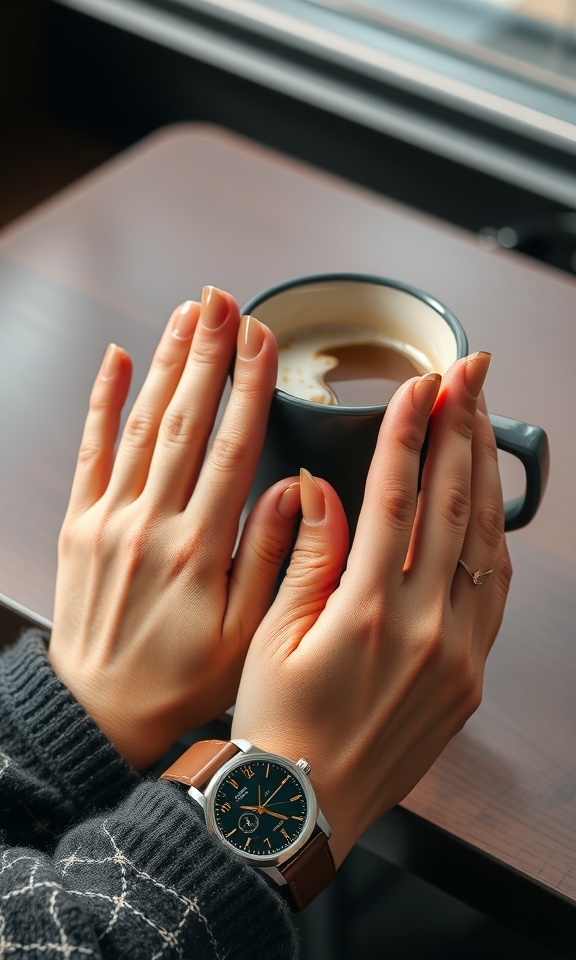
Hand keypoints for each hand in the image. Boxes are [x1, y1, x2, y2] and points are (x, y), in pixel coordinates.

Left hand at [49, 288, 301, 769]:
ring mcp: (110, 518)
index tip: (262, 339)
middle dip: (207, 355)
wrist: (99, 712)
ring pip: (141, 425)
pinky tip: (119, 359)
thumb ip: (274, 561)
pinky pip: (91, 451)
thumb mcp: (244, 636)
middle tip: (224, 300)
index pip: (230, 449)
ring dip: (165, 364)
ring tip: (188, 313)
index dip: (249, 389)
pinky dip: (103, 402)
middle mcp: (152, 523)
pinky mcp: (80, 523)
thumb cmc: (181, 680)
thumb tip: (296, 494)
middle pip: (184, 422)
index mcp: (198, 549)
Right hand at [232, 353, 511, 866]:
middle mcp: (421, 629)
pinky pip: (495, 591)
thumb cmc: (275, 724)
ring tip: (482, 419)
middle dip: (462, 429)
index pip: (396, 498)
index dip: (408, 433)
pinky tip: (488, 502)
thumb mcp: (271, 634)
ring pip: (484, 542)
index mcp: (363, 613)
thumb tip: (320, 487)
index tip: (420, 384)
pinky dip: (495, 538)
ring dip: (484, 474)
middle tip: (470, 374)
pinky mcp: (470, 677)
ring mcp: (456, 654)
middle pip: (451, 505)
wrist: (303, 807)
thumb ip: (305, 554)